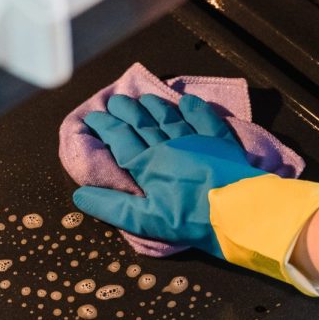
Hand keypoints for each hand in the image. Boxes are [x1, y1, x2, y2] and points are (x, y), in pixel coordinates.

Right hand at [72, 94, 264, 254]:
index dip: (104, 127)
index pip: (119, 139)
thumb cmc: (189, 219)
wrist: (238, 211)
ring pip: (169, 117)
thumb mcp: (145, 221)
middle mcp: (168, 145)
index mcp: (147, 164)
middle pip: (142, 123)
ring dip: (154, 107)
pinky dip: (194, 109)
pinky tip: (187, 101)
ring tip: (144, 98)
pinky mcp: (220, 143)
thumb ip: (112, 206)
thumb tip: (80, 195)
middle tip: (114, 101)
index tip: (93, 118)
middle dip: (126, 111)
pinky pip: (204, 120)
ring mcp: (196, 141)